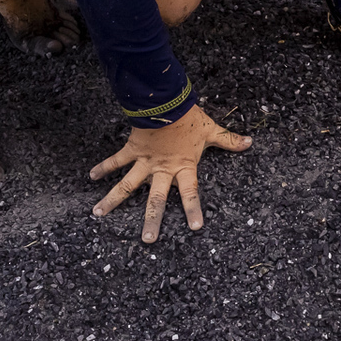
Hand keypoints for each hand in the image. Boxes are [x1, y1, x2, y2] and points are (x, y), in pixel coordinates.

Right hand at [89, 105, 251, 242]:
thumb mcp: (210, 130)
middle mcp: (162, 169)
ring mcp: (145, 161)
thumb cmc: (190, 117)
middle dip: (152, 220)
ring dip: (113, 199)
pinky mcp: (133, 149)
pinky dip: (103, 167)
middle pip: (156, 199)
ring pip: (127, 185)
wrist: (167, 101)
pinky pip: (116, 160)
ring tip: (98, 214)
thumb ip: (229, 140)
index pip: (190, 192)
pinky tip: (91, 177)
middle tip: (146, 240)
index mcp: (183, 167)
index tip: (195, 228)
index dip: (194, 209)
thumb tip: (249, 142)